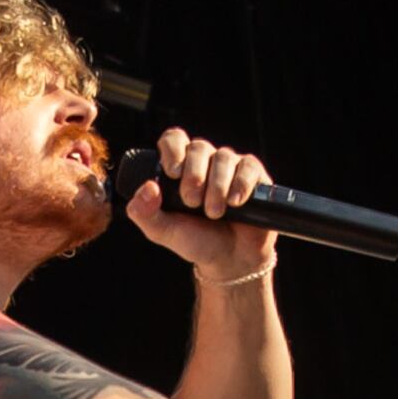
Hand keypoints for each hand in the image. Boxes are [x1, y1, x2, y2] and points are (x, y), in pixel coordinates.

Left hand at [125, 125, 277, 281]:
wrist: (230, 258)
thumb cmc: (195, 240)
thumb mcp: (163, 231)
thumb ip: (144, 213)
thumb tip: (147, 188)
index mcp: (179, 168)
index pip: (173, 140)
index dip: (172, 150)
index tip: (172, 173)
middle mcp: (205, 161)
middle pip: (198, 147)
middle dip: (193, 176)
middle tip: (191, 203)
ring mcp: (230, 166)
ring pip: (223, 158)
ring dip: (216, 187)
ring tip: (213, 213)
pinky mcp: (253, 174)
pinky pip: (248, 167)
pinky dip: (240, 185)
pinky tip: (235, 203)